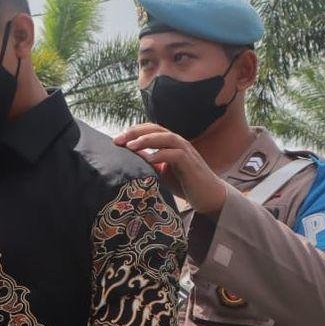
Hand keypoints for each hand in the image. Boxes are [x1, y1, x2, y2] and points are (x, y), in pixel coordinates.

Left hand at [113, 123, 227, 215]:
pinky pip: (175, 154)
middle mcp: (178, 143)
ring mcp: (186, 152)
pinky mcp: (190, 164)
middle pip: (155, 129)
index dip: (133, 131)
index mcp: (170, 143)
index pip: (150, 129)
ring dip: (147, 140)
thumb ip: (149, 163)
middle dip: (135, 132)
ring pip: (166, 137)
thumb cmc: (184, 183)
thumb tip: (129, 159)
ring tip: (131, 146)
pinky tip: (149, 160)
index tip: (115, 140)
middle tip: (118, 140)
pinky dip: (161, 155)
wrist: (208, 196)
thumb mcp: (161, 172)